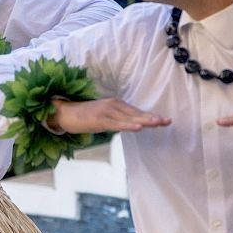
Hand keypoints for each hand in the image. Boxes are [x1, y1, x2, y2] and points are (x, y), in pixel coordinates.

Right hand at [49, 98, 170, 133]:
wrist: (64, 113)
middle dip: (152, 118)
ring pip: (129, 118)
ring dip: (144, 120)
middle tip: (167, 121)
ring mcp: (106, 112)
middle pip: (136, 113)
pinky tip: (139, 127)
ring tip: (157, 123)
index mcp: (115, 105)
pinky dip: (129, 125)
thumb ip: (116, 119)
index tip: (164, 120)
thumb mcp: (103, 117)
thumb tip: (130, 124)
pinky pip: (117, 124)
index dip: (150, 116)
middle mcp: (113, 106)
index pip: (137, 111)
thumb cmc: (84, 116)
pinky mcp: (99, 119)